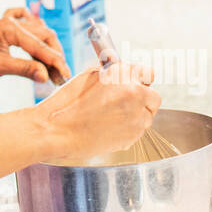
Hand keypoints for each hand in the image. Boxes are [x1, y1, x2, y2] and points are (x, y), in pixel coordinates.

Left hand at [0, 5, 69, 84]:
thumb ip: (24, 69)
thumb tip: (46, 75)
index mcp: (9, 27)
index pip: (39, 45)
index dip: (55, 61)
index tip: (65, 75)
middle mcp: (10, 22)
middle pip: (43, 36)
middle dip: (54, 56)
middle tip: (61, 75)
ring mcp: (7, 25)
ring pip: (36, 34)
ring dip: (46, 50)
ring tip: (52, 70)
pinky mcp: (3, 32)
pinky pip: (25, 27)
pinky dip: (35, 35)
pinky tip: (40, 42)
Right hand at [33, 60, 159, 164]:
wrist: (58, 131)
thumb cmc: (68, 104)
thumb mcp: (89, 76)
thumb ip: (113, 73)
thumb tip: (123, 72)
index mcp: (125, 78)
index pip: (147, 72)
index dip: (139, 76)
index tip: (135, 79)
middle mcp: (135, 99)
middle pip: (153, 96)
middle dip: (143, 97)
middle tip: (127, 98)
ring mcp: (136, 121)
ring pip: (147, 116)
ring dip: (136, 113)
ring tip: (113, 114)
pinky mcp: (132, 139)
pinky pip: (137, 130)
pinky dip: (128, 128)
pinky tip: (109, 126)